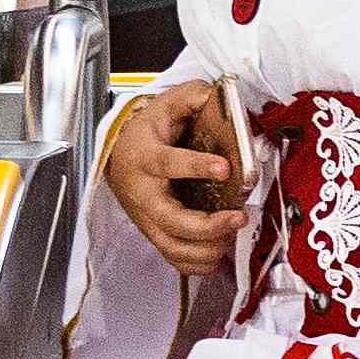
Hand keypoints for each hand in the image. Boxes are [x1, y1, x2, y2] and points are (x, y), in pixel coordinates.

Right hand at [101, 82, 253, 274]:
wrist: (121, 156)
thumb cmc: (148, 133)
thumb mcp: (166, 106)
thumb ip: (192, 96)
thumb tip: (218, 94)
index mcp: (146, 158)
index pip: (167, 164)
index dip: (195, 167)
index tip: (225, 168)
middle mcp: (143, 193)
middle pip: (169, 220)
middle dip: (207, 226)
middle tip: (238, 218)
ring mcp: (147, 218)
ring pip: (172, 246)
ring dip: (207, 248)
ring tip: (232, 233)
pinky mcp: (154, 233)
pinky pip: (173, 259)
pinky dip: (197, 264)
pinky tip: (218, 253)